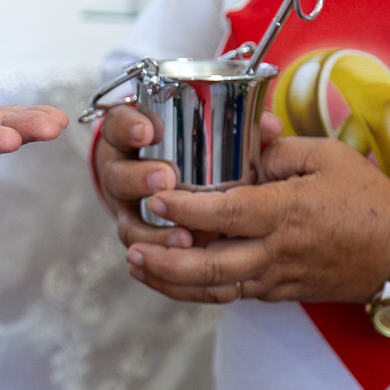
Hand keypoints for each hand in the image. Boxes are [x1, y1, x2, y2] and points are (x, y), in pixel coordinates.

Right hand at [95, 104, 284, 249]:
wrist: (160, 180)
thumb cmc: (189, 149)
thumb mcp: (205, 129)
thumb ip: (237, 126)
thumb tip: (273, 128)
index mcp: (132, 139)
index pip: (120, 125)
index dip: (129, 127)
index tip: (148, 131)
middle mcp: (123, 175)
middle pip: (117, 177)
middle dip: (139, 178)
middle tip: (165, 178)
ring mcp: (129, 211)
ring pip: (127, 224)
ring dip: (152, 232)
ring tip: (182, 237)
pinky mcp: (140, 241)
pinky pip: (144, 256)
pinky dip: (161, 264)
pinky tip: (184, 264)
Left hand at [126, 137, 389, 302]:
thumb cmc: (364, 196)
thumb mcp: (324, 157)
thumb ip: (273, 152)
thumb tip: (232, 149)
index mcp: (288, 212)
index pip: (227, 213)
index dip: (185, 207)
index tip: (153, 197)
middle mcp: (278, 252)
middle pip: (211, 266)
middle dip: (164, 260)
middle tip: (131, 245)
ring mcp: (276, 279)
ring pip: (213, 289)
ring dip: (169, 280)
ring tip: (135, 263)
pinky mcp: (276, 293)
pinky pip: (228, 295)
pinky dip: (192, 289)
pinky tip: (165, 275)